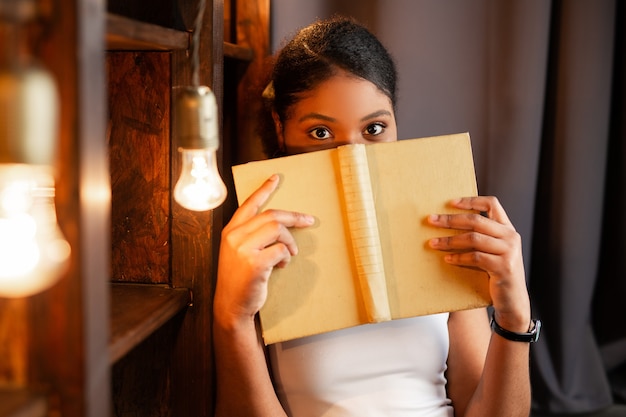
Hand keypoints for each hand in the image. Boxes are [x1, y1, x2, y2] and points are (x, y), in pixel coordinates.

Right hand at [214, 174, 314, 324]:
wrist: (231, 306)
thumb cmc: (238, 280)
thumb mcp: (238, 253)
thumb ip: (251, 237)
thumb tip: (280, 226)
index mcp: (230, 231)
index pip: (249, 204)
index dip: (264, 190)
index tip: (276, 178)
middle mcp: (235, 236)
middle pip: (271, 215)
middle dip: (294, 217)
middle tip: (308, 221)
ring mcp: (243, 249)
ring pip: (278, 230)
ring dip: (290, 242)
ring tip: (290, 253)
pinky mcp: (254, 262)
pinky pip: (281, 250)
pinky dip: (286, 257)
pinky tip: (282, 265)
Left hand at [428, 196, 530, 330]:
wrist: (512, 301)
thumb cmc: (496, 274)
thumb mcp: (492, 251)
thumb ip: (480, 237)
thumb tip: (448, 223)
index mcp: (507, 229)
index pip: (492, 204)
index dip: (471, 200)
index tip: (450, 202)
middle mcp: (510, 237)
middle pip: (476, 220)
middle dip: (451, 219)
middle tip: (431, 220)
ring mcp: (509, 252)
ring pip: (474, 238)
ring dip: (450, 240)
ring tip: (433, 243)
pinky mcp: (503, 267)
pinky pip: (475, 257)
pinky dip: (459, 257)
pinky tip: (447, 259)